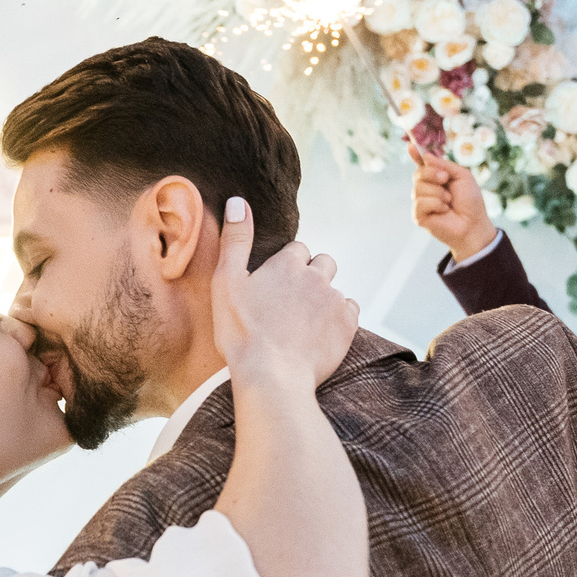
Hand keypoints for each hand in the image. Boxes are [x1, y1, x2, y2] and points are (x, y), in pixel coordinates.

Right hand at [211, 198, 358, 391]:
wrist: (270, 376)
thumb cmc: (241, 332)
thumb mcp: (226, 282)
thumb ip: (235, 240)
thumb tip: (238, 201)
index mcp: (287, 263)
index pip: (297, 250)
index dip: (286, 266)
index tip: (275, 288)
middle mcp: (316, 275)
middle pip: (323, 263)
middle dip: (312, 276)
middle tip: (292, 303)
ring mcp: (335, 300)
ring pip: (335, 288)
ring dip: (324, 299)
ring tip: (304, 323)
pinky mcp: (348, 324)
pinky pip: (350, 310)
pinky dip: (339, 318)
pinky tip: (320, 333)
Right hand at [406, 139, 498, 259]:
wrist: (474, 223)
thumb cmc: (470, 201)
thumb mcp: (462, 176)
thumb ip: (444, 165)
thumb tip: (425, 156)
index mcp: (436, 178)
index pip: (421, 164)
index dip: (415, 155)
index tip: (411, 146)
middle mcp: (426, 189)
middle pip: (418, 173)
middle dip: (433, 174)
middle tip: (446, 180)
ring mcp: (421, 202)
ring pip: (418, 188)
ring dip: (438, 193)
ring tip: (449, 202)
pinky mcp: (419, 216)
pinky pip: (420, 203)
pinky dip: (436, 204)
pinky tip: (444, 211)